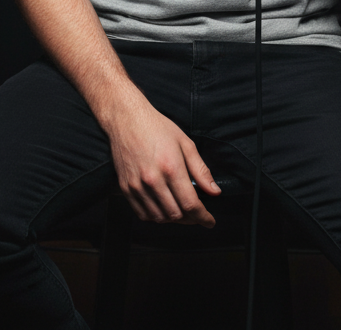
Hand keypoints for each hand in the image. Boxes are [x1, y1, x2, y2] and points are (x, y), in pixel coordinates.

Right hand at [107, 99, 221, 226]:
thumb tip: (214, 191)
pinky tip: (163, 208)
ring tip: (181, 211)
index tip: (210, 221)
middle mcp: (153, 180)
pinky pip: (142, 214)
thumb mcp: (185, 143)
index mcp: (171, 167)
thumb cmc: (157, 127)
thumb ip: (201, 170)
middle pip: (176, 214)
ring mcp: (137, 186)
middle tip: (197, 214)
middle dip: (191, 219)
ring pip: (159, 218)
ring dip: (173, 219)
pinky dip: (155, 217)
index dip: (203, 217)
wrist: (127, 119)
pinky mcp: (125, 188)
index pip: (190, 204)